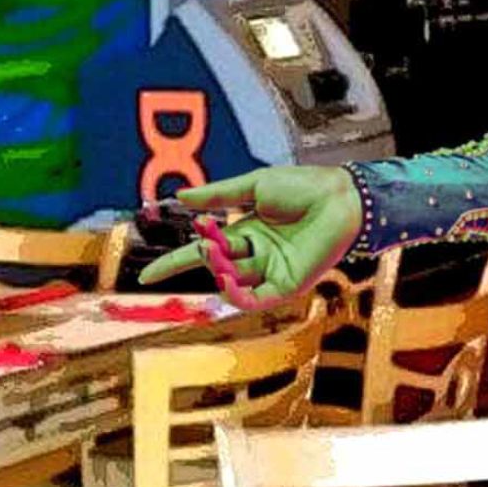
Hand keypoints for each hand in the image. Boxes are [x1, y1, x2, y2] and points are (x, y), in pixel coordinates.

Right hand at [138, 166, 363, 308]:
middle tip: (210, 242)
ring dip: (220, 269)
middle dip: (204, 258)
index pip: (203, 251)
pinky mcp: (287, 286)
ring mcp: (271, 271)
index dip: (176, 263)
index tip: (147, 274)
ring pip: (230, 281)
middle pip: (215, 266)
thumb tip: (180, 197)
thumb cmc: (304, 186)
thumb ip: (218, 196)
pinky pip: (254, 300)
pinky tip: (226, 279)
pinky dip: (236, 294)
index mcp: (248, 231)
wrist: (340, 197)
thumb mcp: (255, 186)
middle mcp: (257, 255)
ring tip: (224, 252)